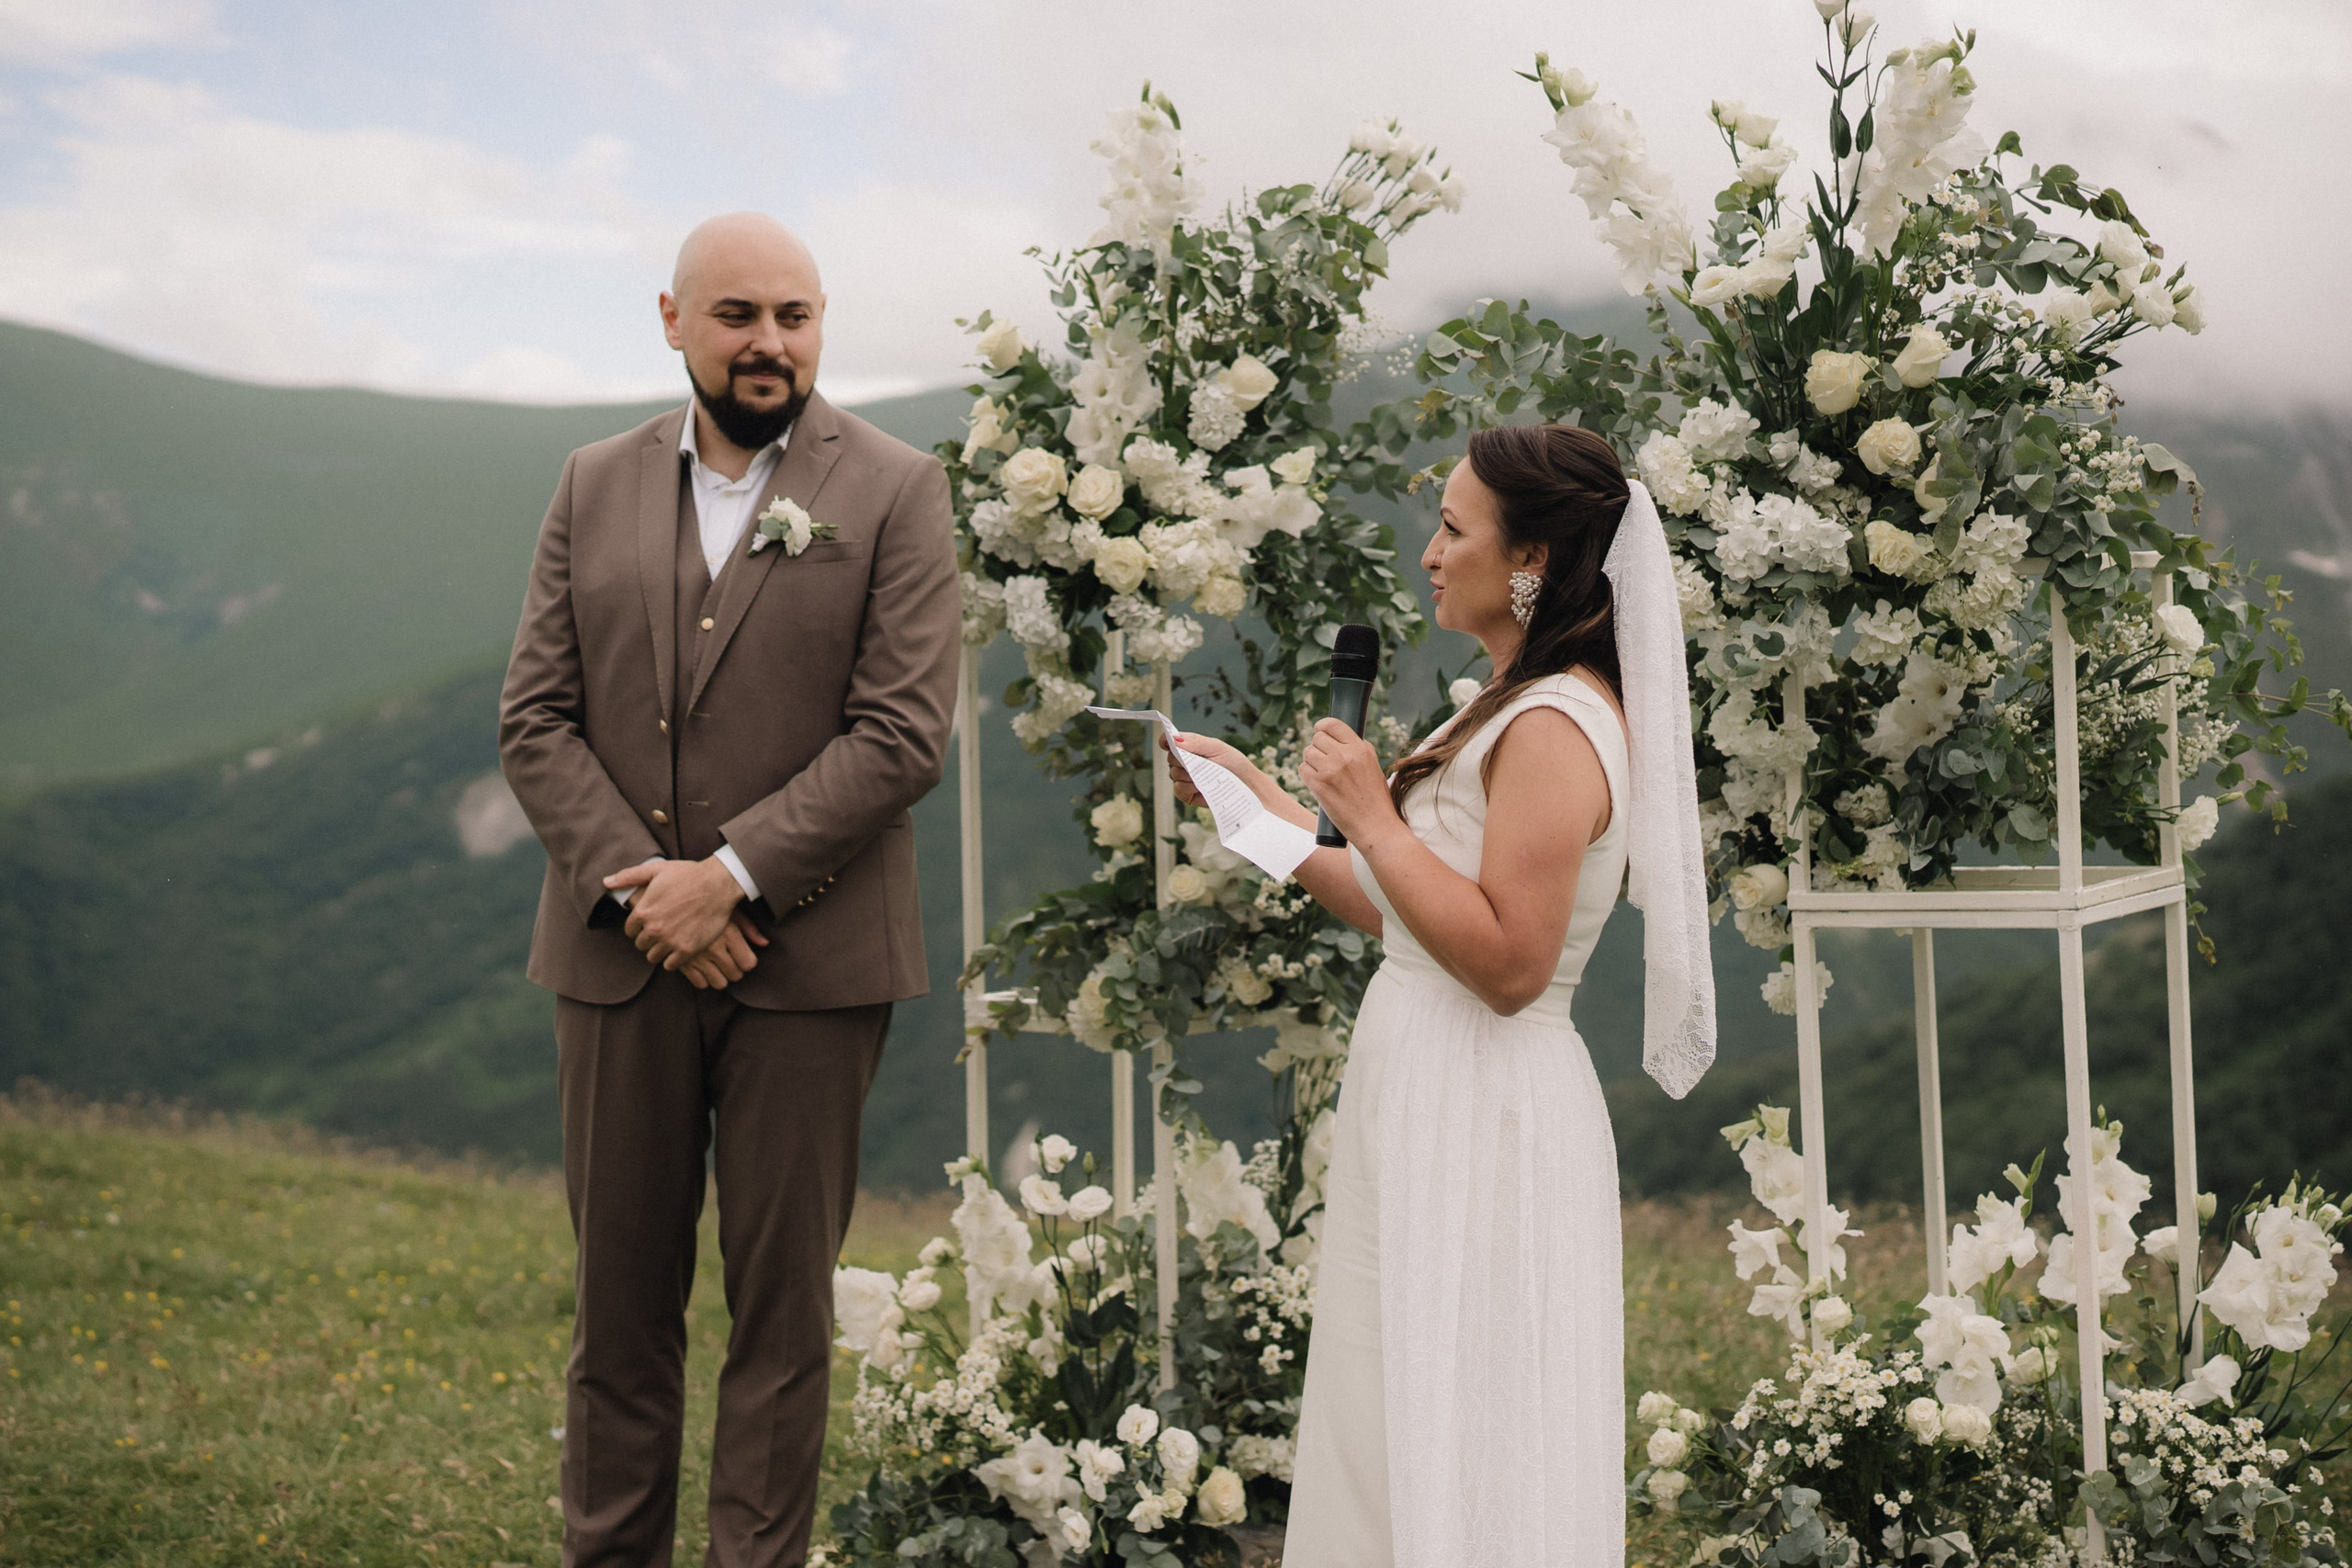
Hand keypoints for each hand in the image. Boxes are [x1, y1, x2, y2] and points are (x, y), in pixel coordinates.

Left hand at [606, 857, 744, 970]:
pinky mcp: (686, 949)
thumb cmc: (688, 874)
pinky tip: (678, 950)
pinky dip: (672, 960)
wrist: (718, 884)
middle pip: (641, 944)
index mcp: (643, 911)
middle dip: (648, 939)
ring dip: (659, 950)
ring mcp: (670, 941)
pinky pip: (670, 965)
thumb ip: (629, 876)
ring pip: (653, 957)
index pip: (629, 930)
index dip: (638, 927)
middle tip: (661, 932)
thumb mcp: (656, 870)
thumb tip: (606, 882)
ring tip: (669, 942)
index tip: (648, 924)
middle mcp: (653, 929)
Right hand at [680, 910, 768, 989]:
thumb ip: (749, 928)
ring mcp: (697, 957)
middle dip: (735, 970)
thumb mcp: (730, 910)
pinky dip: (703, 978)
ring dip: (721, 977)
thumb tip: (765, 944)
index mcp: (729, 934)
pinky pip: (699, 983)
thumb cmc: (707, 904)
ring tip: (717, 966)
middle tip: (730, 961)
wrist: (672, 900)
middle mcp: (715, 948)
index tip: (743, 957)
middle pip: (736, 975)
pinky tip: (702, 967)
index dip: (747, 961)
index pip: (749, 963)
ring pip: (719, 983)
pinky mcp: (681, 963)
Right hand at [1160, 729, 1260, 810]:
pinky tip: (1201, 787)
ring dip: (1190, 775)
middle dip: (1183, 760)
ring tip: (1207, 777)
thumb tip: (1174, 739)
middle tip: (1201, 762)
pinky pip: (1178, 789)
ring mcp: (1184, 779)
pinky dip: (1189, 788)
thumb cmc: (1234, 764)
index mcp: (1189, 747)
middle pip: (1170, 758)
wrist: (1246, 786)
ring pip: (1174, 774)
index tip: (1168, 743)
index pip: (1169, 741)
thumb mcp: (1217, 747)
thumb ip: (1195, 742)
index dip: (1166, 741)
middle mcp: (1184, 762)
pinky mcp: (1186, 795)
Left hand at [1299, 718, 1397, 845]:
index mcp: (1361, 749)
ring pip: (1307, 752)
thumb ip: (1357, 750)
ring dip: (1311, 761)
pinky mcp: (1319, 785)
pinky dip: (1307, 775)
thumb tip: (1336, 738)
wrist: (1375, 826)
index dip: (1322, 726)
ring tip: (1322, 774)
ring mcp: (1330, 770)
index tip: (1319, 731)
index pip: (1333, 724)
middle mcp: (1345, 756)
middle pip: (1317, 738)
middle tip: (1323, 761)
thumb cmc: (1375, 800)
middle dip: (1317, 747)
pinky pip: (1302, 769)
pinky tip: (1317, 783)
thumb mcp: (1373, 766)